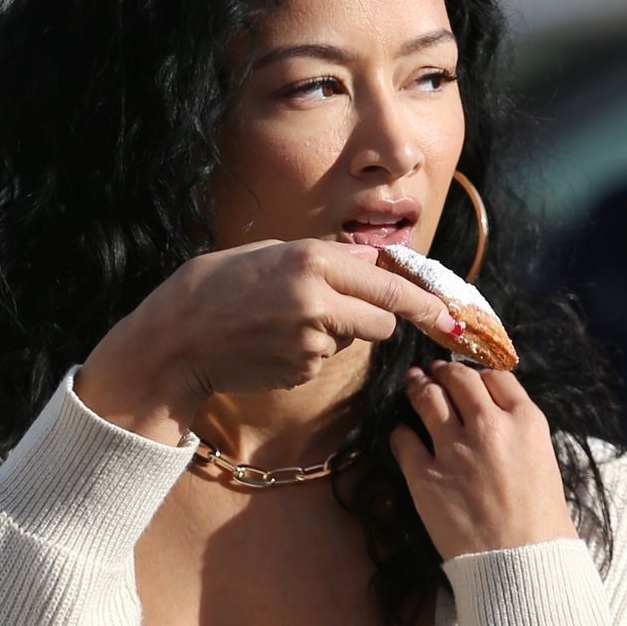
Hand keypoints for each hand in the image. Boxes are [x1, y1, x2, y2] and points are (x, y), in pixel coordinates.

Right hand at [77, 240, 458, 442]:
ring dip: (334, 335)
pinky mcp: (299, 371)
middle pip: (383, 321)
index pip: (389, 285)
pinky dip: (307, 354)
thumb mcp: (274, 254)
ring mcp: (310, 342)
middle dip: (377, 321)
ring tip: (284, 323)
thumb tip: (377, 266)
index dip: (423, 301)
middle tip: (348, 315)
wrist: (178, 337)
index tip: (448, 313)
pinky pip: (322, 360)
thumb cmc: (221, 286)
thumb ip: (328, 260)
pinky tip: (271, 344)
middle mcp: (318, 300)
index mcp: (313, 261)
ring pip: (352, 342)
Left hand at [389, 359, 578, 559]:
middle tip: (434, 372)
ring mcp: (453, 448)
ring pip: (427, 397)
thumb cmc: (541, 523)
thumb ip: (519, 433)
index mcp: (526, 421)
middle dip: (444, 372)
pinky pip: (403, 439)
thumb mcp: (543, 462)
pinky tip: (402, 434)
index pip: (497, 377)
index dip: (480, 374)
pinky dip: (401, 433)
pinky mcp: (424, 475)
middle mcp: (489, 425)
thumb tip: (496, 419)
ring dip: (418, 387)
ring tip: (413, 384)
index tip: (471, 376)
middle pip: (459, 379)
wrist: (520, 563)